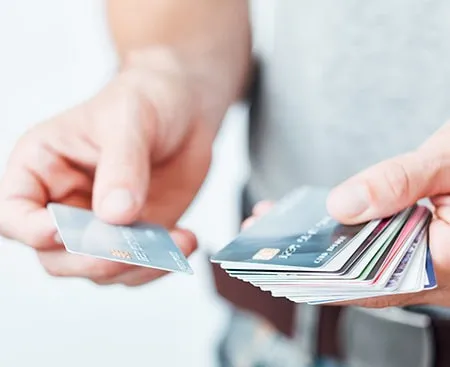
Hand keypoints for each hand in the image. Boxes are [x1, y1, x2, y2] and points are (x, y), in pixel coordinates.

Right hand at [0, 49, 219, 285]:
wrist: (185, 111)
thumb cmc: (145, 100)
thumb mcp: (130, 120)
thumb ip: (121, 166)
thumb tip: (115, 215)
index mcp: (43, 167)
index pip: (14, 211)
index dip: (31, 229)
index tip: (62, 230)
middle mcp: (66, 202)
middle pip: (56, 254)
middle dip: (92, 259)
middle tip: (129, 247)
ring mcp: (101, 224)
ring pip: (99, 269)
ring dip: (135, 266)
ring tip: (172, 244)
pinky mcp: (134, 234)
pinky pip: (137, 266)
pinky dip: (160, 263)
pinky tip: (184, 241)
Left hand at [243, 121, 449, 307]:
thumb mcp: (449, 160)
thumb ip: (400, 183)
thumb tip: (343, 205)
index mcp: (449, 262)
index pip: (373, 286)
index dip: (323, 284)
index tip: (279, 273)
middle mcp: (435, 270)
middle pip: (360, 277)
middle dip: (309, 264)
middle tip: (264, 246)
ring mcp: (426, 258)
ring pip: (363, 262)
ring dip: (320, 247)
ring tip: (278, 227)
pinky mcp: (418, 243)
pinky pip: (373, 245)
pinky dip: (342, 234)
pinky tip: (314, 218)